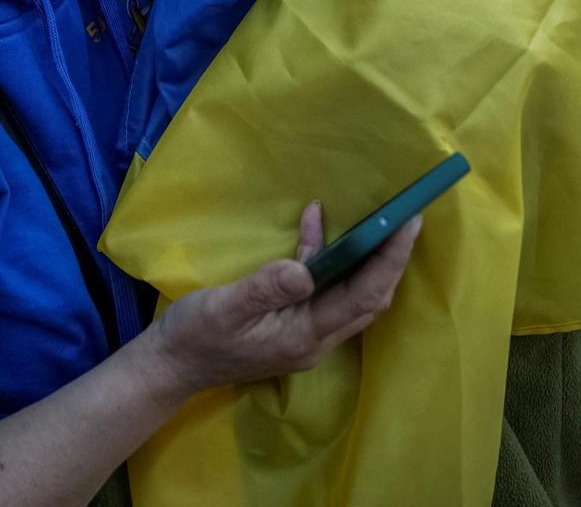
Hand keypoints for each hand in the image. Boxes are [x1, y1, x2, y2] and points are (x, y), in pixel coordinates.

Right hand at [139, 201, 419, 399]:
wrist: (172, 365)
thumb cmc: (196, 335)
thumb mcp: (224, 306)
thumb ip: (265, 288)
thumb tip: (305, 269)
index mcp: (304, 336)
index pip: (362, 295)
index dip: (389, 259)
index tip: (407, 222)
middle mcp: (316, 340)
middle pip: (370, 299)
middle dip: (392, 258)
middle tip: (407, 215)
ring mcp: (306, 335)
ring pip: (353, 296)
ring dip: (368, 260)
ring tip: (380, 218)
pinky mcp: (294, 326)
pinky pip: (327, 291)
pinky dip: (329, 259)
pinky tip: (315, 225)